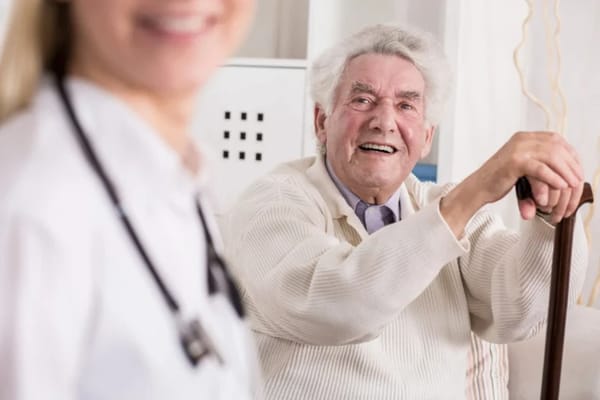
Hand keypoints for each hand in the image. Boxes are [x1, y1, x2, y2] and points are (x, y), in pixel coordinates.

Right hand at [440, 131, 582, 236]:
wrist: (477, 188)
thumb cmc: (498, 181)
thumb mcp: (523, 167)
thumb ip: (541, 163)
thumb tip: (567, 170)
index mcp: (525, 137)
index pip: (557, 141)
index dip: (571, 155)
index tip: (577, 170)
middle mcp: (522, 139)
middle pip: (557, 147)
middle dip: (571, 165)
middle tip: (577, 181)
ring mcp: (517, 149)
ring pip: (551, 156)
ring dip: (565, 172)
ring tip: (570, 185)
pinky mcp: (513, 162)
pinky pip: (540, 168)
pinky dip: (553, 177)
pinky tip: (559, 185)